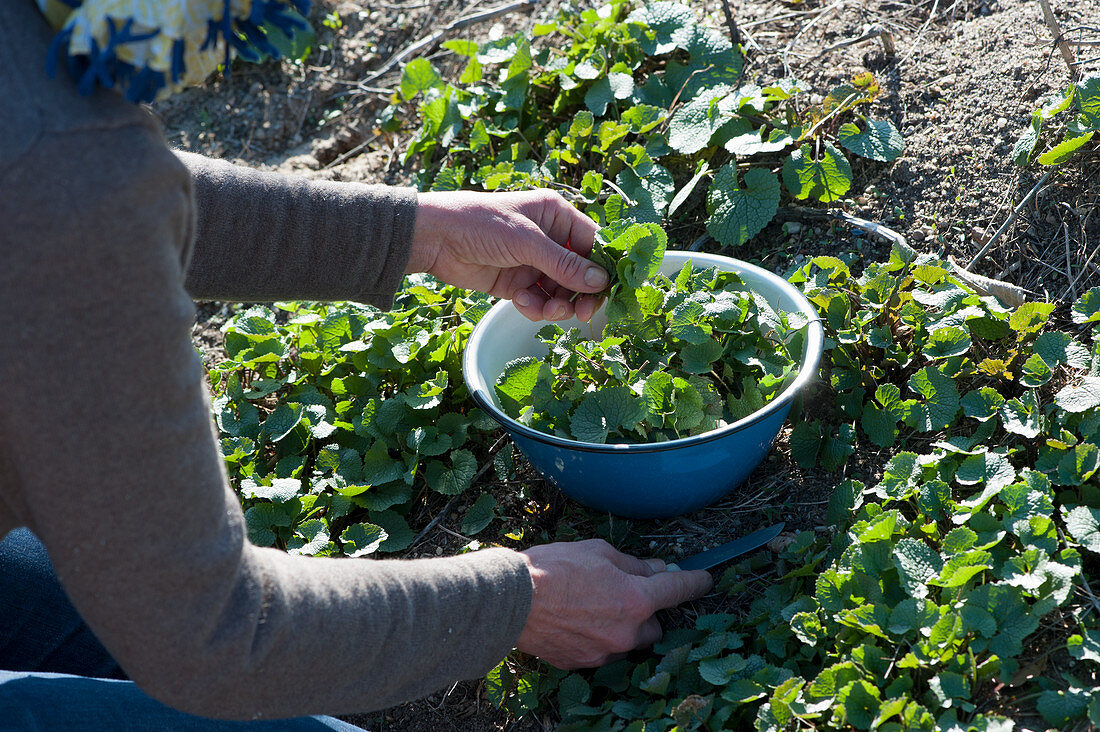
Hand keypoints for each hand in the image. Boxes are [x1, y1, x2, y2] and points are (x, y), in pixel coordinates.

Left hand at [408, 189, 605, 321]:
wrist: (436, 239)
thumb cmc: (481, 224)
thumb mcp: (526, 242)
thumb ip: (564, 264)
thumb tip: (601, 282)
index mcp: (556, 215)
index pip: (592, 243)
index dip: (600, 267)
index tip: (606, 290)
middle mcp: (548, 239)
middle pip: (579, 273)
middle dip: (580, 294)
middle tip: (583, 313)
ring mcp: (533, 263)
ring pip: (560, 291)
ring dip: (558, 304)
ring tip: (548, 310)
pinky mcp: (517, 284)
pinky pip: (539, 301)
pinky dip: (536, 307)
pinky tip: (522, 303)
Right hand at [515, 539, 712, 668]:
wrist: (511, 600)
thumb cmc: (552, 569)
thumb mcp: (598, 551)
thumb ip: (633, 564)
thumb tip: (655, 569)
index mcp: (635, 599)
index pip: (678, 590)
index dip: (695, 582)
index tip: (705, 580)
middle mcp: (627, 632)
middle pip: (654, 626)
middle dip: (645, 612)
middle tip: (622, 593)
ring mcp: (605, 652)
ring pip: (628, 642)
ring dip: (622, 627)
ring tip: (593, 607)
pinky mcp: (584, 663)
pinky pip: (603, 651)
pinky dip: (598, 637)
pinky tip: (577, 620)